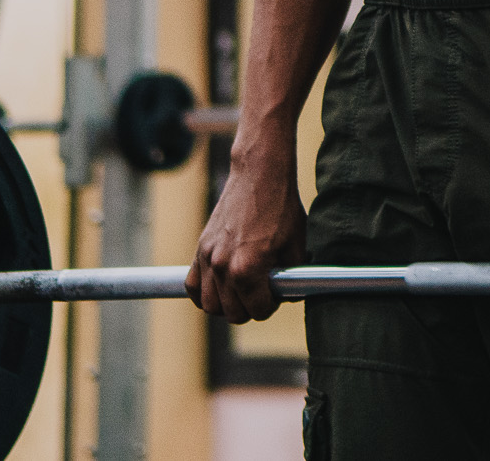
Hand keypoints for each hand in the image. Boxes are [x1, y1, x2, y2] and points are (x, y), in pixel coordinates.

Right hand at [186, 159, 305, 322]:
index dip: (271, 306)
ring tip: (243, 292)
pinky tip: (220, 287)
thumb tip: (288, 297)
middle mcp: (222, 267)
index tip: (276, 296)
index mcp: (247, 269)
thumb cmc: (281, 208)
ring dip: (227, 305)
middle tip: (262, 294)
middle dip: (250, 309)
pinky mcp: (200, 248)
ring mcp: (207, 257)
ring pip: (209, 305)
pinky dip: (203, 293)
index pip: (258, 311)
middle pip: (232, 313)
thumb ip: (292, 278)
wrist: (259, 175)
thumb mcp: (297, 246)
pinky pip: (192, 286)